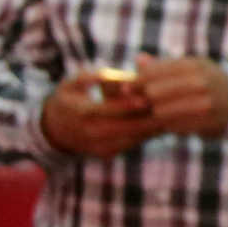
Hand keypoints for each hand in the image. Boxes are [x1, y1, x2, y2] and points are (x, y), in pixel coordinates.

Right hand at [38, 71, 158, 158]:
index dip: (128, 104)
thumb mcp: (72, 83)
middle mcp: (91, 133)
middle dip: (148, 118)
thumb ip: (90, 77)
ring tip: (172, 115)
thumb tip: (108, 73)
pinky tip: (162, 124)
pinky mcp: (108, 154)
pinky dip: (147, 134)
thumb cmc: (69, 98)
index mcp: (82, 113)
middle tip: (170, 108)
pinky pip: (131, 144)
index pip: (108, 109)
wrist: (55, 129)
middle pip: (126, 127)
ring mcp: (100, 147)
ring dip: (153, 128)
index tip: (147, 98)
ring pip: (132, 138)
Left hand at [133, 56, 227, 138]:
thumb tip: (139, 60)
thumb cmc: (206, 82)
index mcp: (193, 65)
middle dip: (144, 99)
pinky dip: (169, 125)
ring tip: (158, 112)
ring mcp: (204, 103)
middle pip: (154, 92)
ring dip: (156, 113)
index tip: (128, 88)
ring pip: (161, 111)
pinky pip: (174, 126)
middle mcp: (199, 82)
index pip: (154, 72)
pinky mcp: (206, 122)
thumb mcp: (189, 67)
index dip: (136, 80)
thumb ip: (163, 65)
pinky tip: (172, 121)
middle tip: (141, 103)